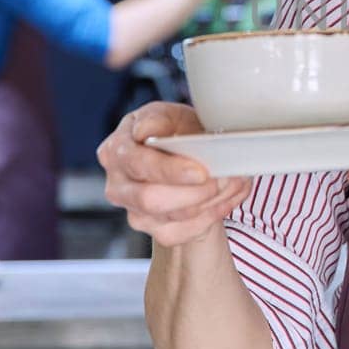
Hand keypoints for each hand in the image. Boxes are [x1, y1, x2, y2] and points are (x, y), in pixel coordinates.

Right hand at [98, 101, 252, 246]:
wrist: (188, 160)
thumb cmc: (176, 134)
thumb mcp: (170, 116)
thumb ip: (158, 120)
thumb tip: (145, 130)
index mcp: (116, 150)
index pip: (138, 164)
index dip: (170, 170)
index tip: (201, 172)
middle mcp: (118, 185)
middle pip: (151, 200)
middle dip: (192, 192)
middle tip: (220, 180)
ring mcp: (134, 211)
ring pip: (172, 218)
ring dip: (210, 201)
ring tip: (232, 182)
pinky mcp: (154, 230)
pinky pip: (184, 232)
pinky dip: (212, 215)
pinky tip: (226, 198)